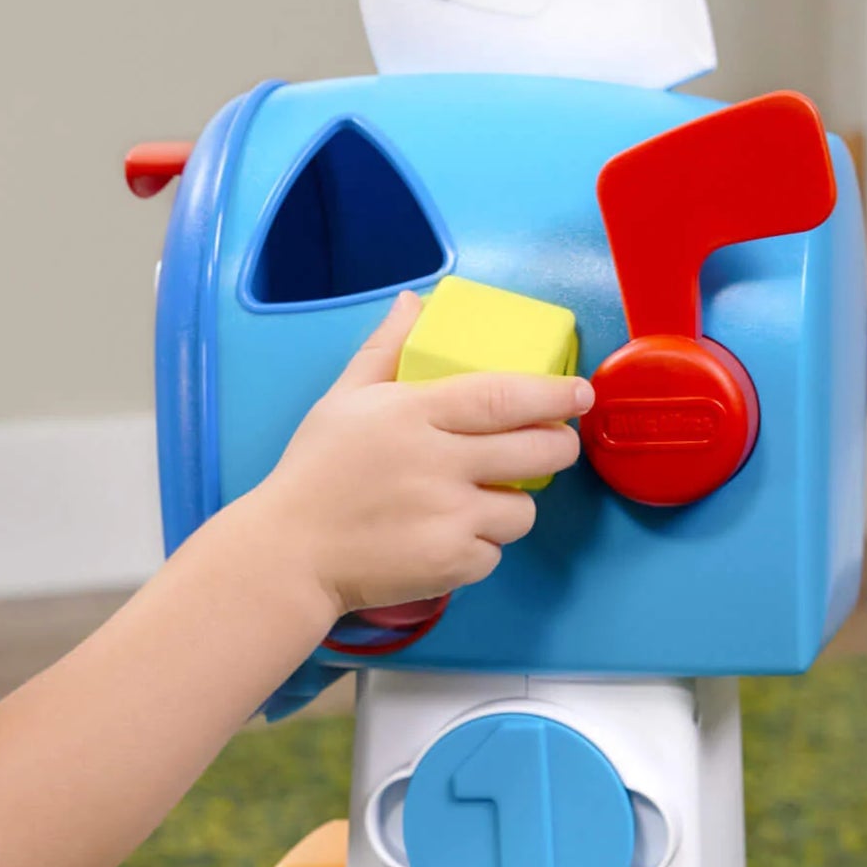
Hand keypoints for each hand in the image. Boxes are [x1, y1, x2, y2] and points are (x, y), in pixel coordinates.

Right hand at [249, 290, 592, 618]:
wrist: (287, 554)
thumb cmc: (313, 475)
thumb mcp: (342, 401)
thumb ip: (385, 349)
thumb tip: (413, 303)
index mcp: (413, 414)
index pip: (506, 395)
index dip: (554, 394)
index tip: (578, 393)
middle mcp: (437, 463)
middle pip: (537, 450)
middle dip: (560, 446)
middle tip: (554, 444)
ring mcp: (446, 516)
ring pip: (522, 509)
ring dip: (511, 504)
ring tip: (480, 500)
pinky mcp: (450, 563)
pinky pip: (494, 552)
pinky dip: (478, 546)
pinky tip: (446, 536)